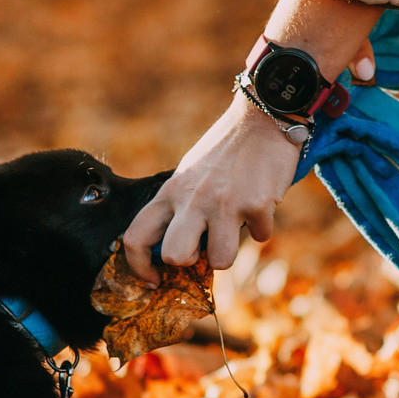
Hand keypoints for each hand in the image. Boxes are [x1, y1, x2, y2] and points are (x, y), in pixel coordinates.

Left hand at [121, 93, 300, 281]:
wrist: (263, 117)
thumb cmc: (224, 151)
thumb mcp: (189, 174)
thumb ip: (180, 207)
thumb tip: (177, 250)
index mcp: (170, 192)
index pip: (135, 237)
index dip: (138, 267)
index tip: (152, 280)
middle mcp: (193, 200)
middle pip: (175, 257)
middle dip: (190, 262)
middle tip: (202, 248)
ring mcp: (225, 203)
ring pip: (221, 261)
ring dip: (231, 250)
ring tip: (236, 225)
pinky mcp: (257, 205)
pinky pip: (260, 236)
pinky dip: (263, 226)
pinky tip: (261, 202)